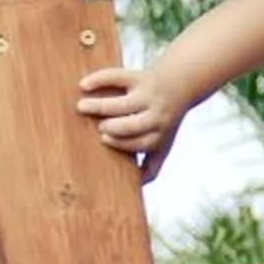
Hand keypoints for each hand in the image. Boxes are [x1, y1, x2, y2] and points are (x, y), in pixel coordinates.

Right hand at [77, 62, 185, 182]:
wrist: (181, 84)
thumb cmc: (166, 120)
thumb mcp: (165, 143)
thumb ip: (152, 166)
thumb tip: (137, 187)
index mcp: (159, 133)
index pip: (140, 143)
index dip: (122, 143)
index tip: (104, 139)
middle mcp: (155, 114)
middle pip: (133, 125)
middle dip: (113, 127)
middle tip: (99, 126)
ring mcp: (147, 94)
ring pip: (122, 103)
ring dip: (99, 106)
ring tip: (82, 106)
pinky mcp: (138, 76)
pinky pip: (117, 76)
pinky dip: (99, 79)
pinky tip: (83, 85)